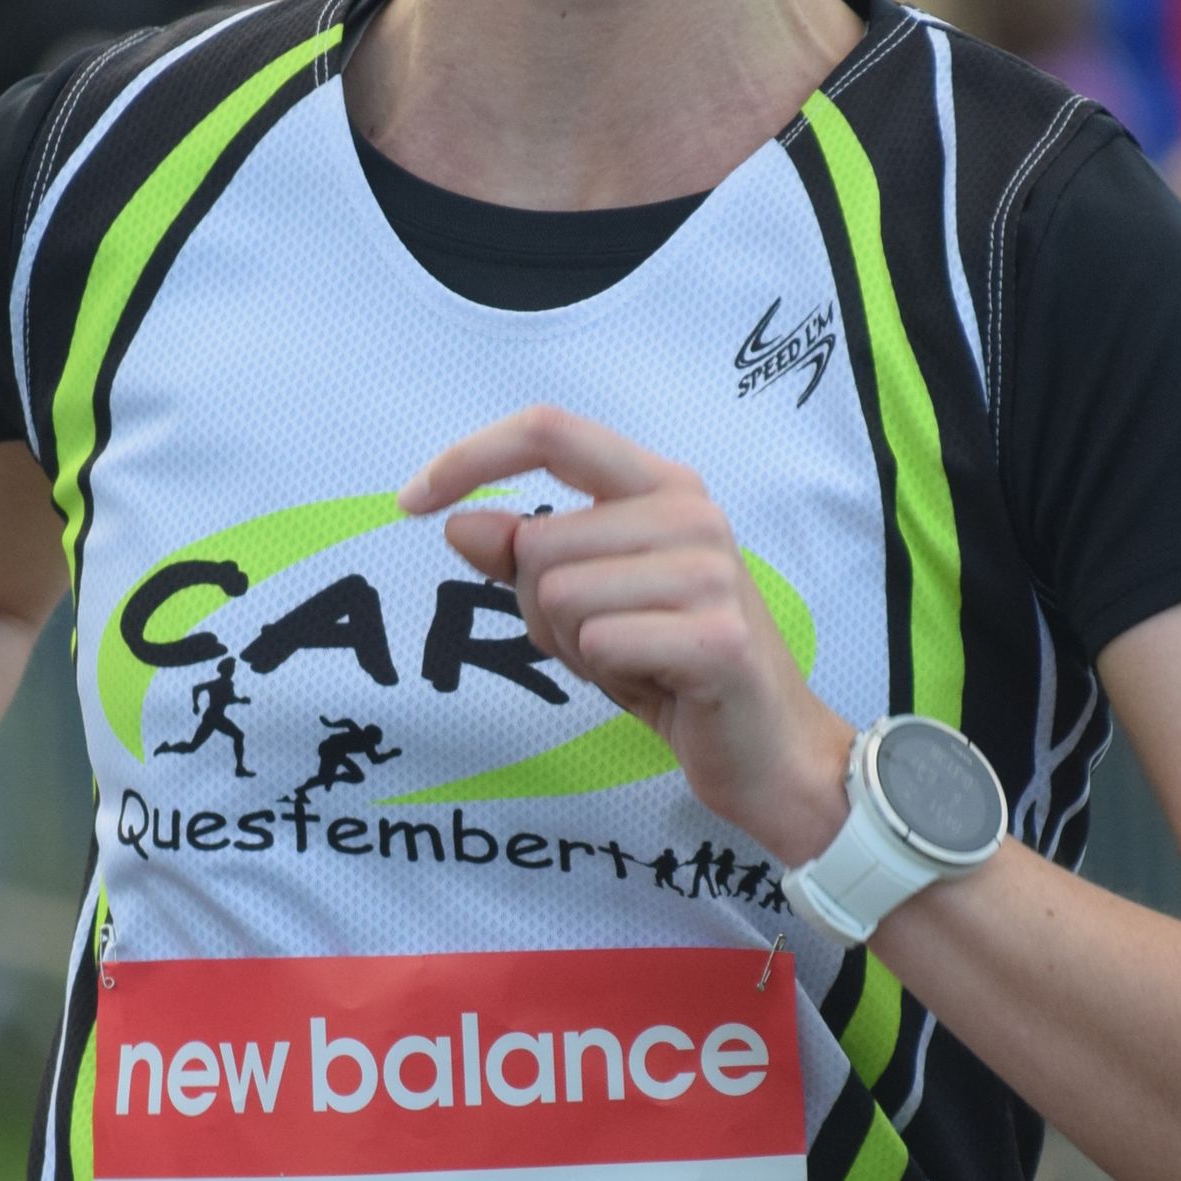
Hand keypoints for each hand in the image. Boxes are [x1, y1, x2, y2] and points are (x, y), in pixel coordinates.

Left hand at [399, 405, 853, 864]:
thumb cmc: (674, 669)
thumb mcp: (585, 605)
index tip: (411, 502)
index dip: (470, 458)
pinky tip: (657, 686)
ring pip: (558, 594)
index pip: (550, 431)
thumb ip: (524, 558)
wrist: (768, 748)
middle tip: (605, 641)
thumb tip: (456, 522)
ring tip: (635, 662)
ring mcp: (709, 572)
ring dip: (576, 647)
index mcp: (661, 486)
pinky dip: (607, 676)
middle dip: (541, 608)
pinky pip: (597, 643)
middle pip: (537, 541)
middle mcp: (691, 513)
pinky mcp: (715, 636)